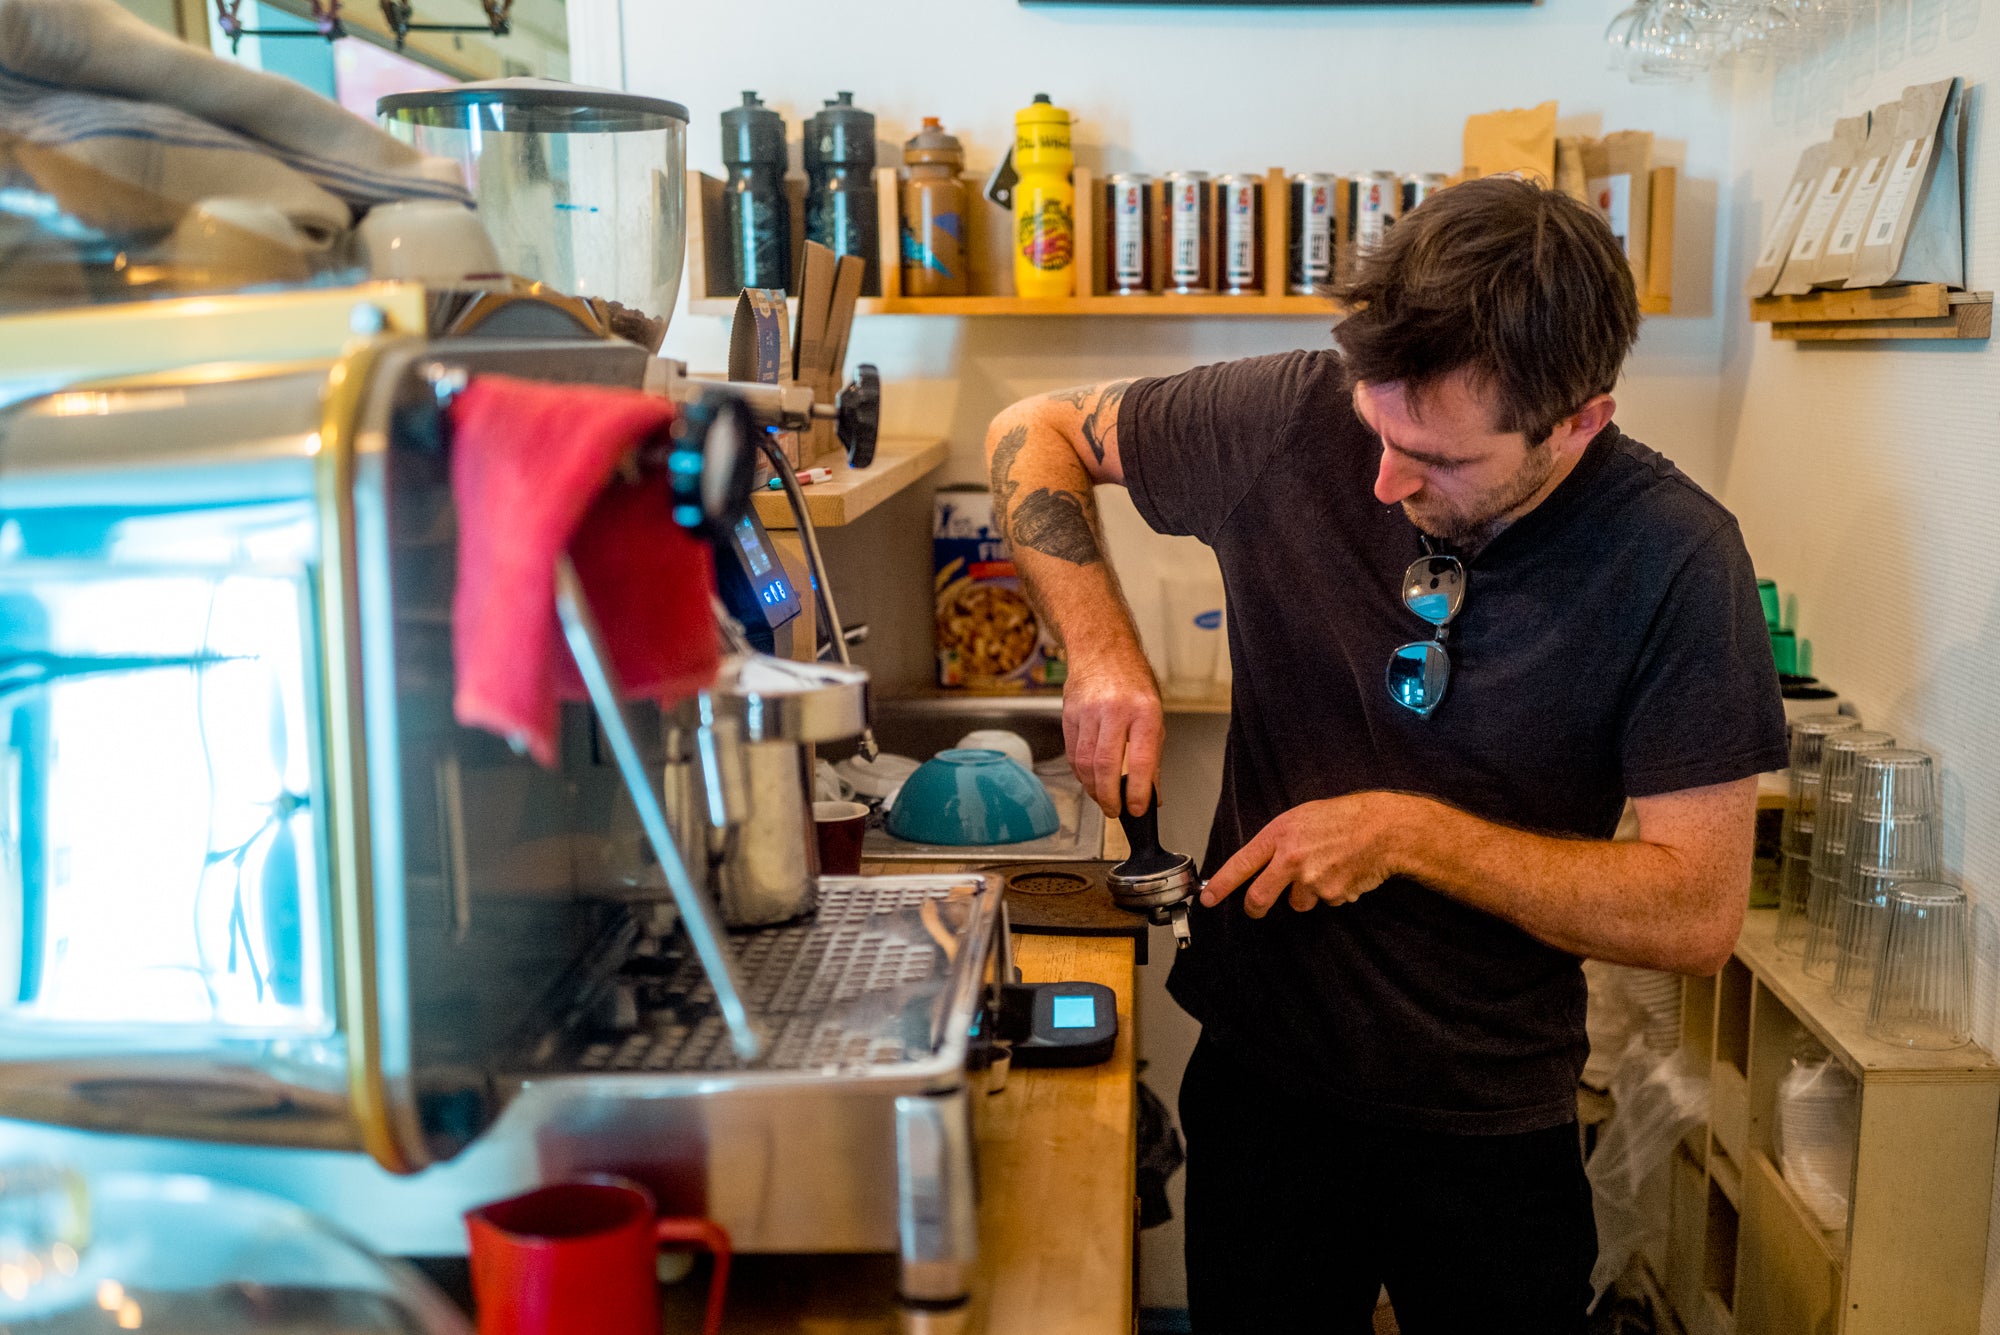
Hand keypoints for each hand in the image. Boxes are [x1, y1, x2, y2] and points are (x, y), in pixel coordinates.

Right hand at [1062, 646, 1163, 816]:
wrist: (1102, 648)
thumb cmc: (1132, 682)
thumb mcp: (1154, 714)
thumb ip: (1152, 756)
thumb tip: (1152, 794)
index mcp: (1144, 710)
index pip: (1141, 760)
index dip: (1137, 791)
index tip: (1137, 809)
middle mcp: (1115, 709)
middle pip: (1106, 765)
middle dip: (1109, 797)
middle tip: (1115, 811)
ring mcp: (1088, 711)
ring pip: (1085, 762)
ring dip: (1093, 788)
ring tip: (1102, 799)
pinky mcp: (1069, 714)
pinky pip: (1072, 753)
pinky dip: (1080, 773)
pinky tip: (1089, 779)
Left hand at [1200, 792, 1425, 916]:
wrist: (1382, 828)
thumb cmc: (1341, 818)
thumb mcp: (1299, 819)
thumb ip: (1277, 842)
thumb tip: (1259, 866)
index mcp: (1279, 835)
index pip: (1241, 864)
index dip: (1220, 885)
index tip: (1207, 899)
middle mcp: (1292, 860)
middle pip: (1259, 898)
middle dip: (1255, 908)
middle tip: (1257, 907)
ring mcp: (1313, 881)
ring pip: (1296, 903)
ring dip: (1305, 894)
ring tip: (1324, 868)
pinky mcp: (1333, 896)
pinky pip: (1324, 903)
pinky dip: (1330, 893)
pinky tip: (1342, 872)